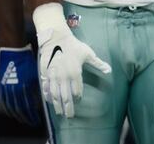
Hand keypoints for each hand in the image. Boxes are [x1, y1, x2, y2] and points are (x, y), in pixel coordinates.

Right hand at [0, 45, 41, 125]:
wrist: (13, 50)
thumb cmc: (27, 61)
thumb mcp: (35, 75)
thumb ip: (36, 89)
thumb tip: (37, 102)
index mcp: (25, 86)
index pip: (30, 106)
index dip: (33, 115)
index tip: (37, 120)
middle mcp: (15, 89)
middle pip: (21, 109)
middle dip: (26, 118)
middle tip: (31, 123)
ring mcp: (7, 88)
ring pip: (12, 107)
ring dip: (18, 115)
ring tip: (22, 120)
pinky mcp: (2, 85)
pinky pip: (4, 101)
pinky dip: (8, 109)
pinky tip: (12, 113)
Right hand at [34, 3, 111, 117]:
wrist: (55, 37)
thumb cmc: (73, 45)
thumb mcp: (87, 53)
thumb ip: (98, 63)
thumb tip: (109, 70)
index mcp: (75, 74)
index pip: (77, 91)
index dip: (78, 97)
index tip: (78, 100)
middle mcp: (64, 78)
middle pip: (66, 97)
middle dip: (68, 108)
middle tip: (69, 116)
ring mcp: (53, 76)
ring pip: (55, 94)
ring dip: (57, 105)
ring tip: (59, 113)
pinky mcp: (45, 73)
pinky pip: (46, 87)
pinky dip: (47, 95)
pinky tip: (49, 100)